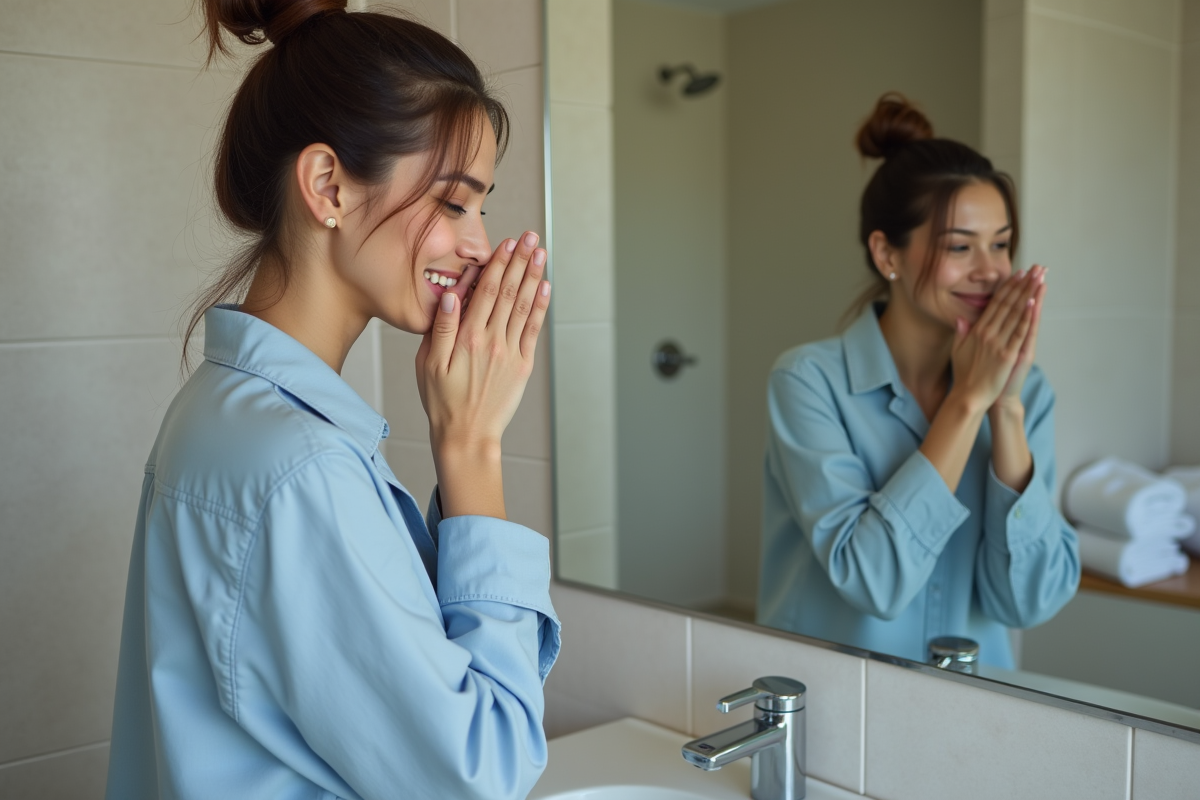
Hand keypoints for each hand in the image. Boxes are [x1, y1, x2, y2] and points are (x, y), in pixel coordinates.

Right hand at [415, 231, 549, 457]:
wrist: (467, 435)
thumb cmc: (442, 401)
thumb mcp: (428, 363)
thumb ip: (440, 328)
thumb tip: (451, 296)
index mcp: (467, 338)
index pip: (486, 292)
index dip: (498, 264)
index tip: (506, 244)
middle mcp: (492, 341)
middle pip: (508, 293)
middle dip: (520, 261)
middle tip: (530, 237)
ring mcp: (510, 352)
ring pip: (524, 307)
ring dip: (533, 277)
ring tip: (540, 253)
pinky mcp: (522, 365)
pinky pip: (533, 330)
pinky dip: (540, 307)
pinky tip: (545, 287)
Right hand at [949, 266, 1040, 412]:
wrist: (969, 396)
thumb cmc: (964, 375)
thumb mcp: (958, 351)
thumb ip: (961, 333)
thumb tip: (961, 319)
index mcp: (977, 331)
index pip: (995, 304)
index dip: (1008, 287)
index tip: (1017, 274)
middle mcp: (988, 333)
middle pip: (1008, 304)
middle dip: (1022, 285)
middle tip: (1033, 269)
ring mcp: (998, 343)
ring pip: (1016, 314)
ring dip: (1028, 294)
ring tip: (1038, 278)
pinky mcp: (1008, 355)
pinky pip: (1019, 332)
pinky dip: (1026, 317)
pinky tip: (1033, 302)